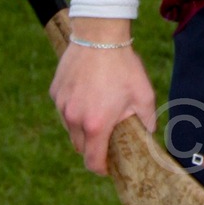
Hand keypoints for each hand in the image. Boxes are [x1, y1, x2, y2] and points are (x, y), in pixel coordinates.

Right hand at [50, 35, 157, 175]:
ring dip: (82, 127)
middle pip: (80, 147)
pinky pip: (63, 109)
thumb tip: (148, 135)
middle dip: (93, 147)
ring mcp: (62, 105)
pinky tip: (87, 94)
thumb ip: (147, 121)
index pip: (92, 161)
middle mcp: (74, 118)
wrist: (99, 35)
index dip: (101, 169)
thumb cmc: (124, 67)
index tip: (108, 167)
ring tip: (98, 111)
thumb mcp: (144, 96)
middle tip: (107, 136)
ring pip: (70, 128)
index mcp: (96, 125)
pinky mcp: (55, 91)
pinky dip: (73, 109)